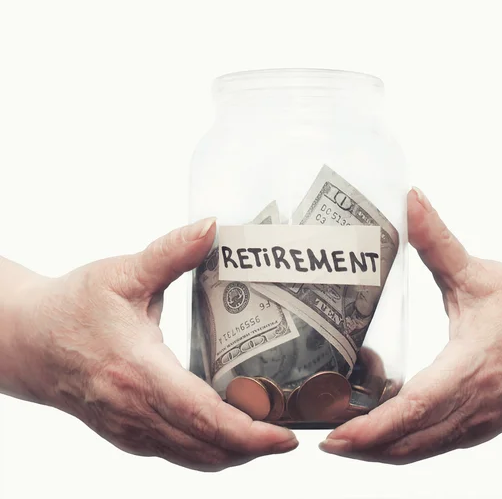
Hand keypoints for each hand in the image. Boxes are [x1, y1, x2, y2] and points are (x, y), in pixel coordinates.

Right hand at [8, 219, 297, 470]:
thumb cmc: (71, 307)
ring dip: (236, 453)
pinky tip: (232, 432)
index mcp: (138, 371)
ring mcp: (129, 430)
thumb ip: (172, 252)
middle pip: (206, 446)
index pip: (201, 415)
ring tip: (271, 433)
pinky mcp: (127, 433)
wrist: (27, 341)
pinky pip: (177, 453)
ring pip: (193, 457)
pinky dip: (211, 450)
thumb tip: (212, 226)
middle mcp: (135, 411)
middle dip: (255, 448)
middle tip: (293, 431)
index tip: (286, 435)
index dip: (248, 432)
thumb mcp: (122, 273)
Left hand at [321, 188, 501, 462]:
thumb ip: (438, 240)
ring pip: (421, 450)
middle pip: (411, 440)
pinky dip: (401, 446)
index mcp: (473, 368)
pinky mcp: (479, 425)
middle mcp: (476, 406)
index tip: (337, 435)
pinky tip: (377, 437)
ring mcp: (479, 423)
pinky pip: (434, 446)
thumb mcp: (477, 272)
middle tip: (320, 438)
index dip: (375, 426)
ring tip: (340, 441)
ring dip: (379, 452)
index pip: (418, 407)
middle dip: (363, 446)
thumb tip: (410, 200)